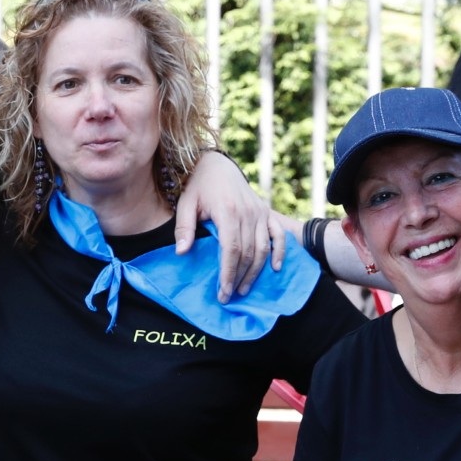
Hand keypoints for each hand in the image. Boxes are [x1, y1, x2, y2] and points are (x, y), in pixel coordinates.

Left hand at [176, 151, 278, 300]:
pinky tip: (274, 269)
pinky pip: (278, 235)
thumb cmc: (198, 186)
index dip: (228, 272)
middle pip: (247, 253)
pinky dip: (279, 252)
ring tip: (244, 289)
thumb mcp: (185, 203)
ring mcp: (260, 212)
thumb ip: (184, 228)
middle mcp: (248, 212)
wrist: (216, 164)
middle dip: (238, 277)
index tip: (223, 291)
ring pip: (263, 248)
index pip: (231, 249)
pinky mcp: (266, 212)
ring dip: (255, 272)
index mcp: (228, 211)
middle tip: (229, 296)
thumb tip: (181, 252)